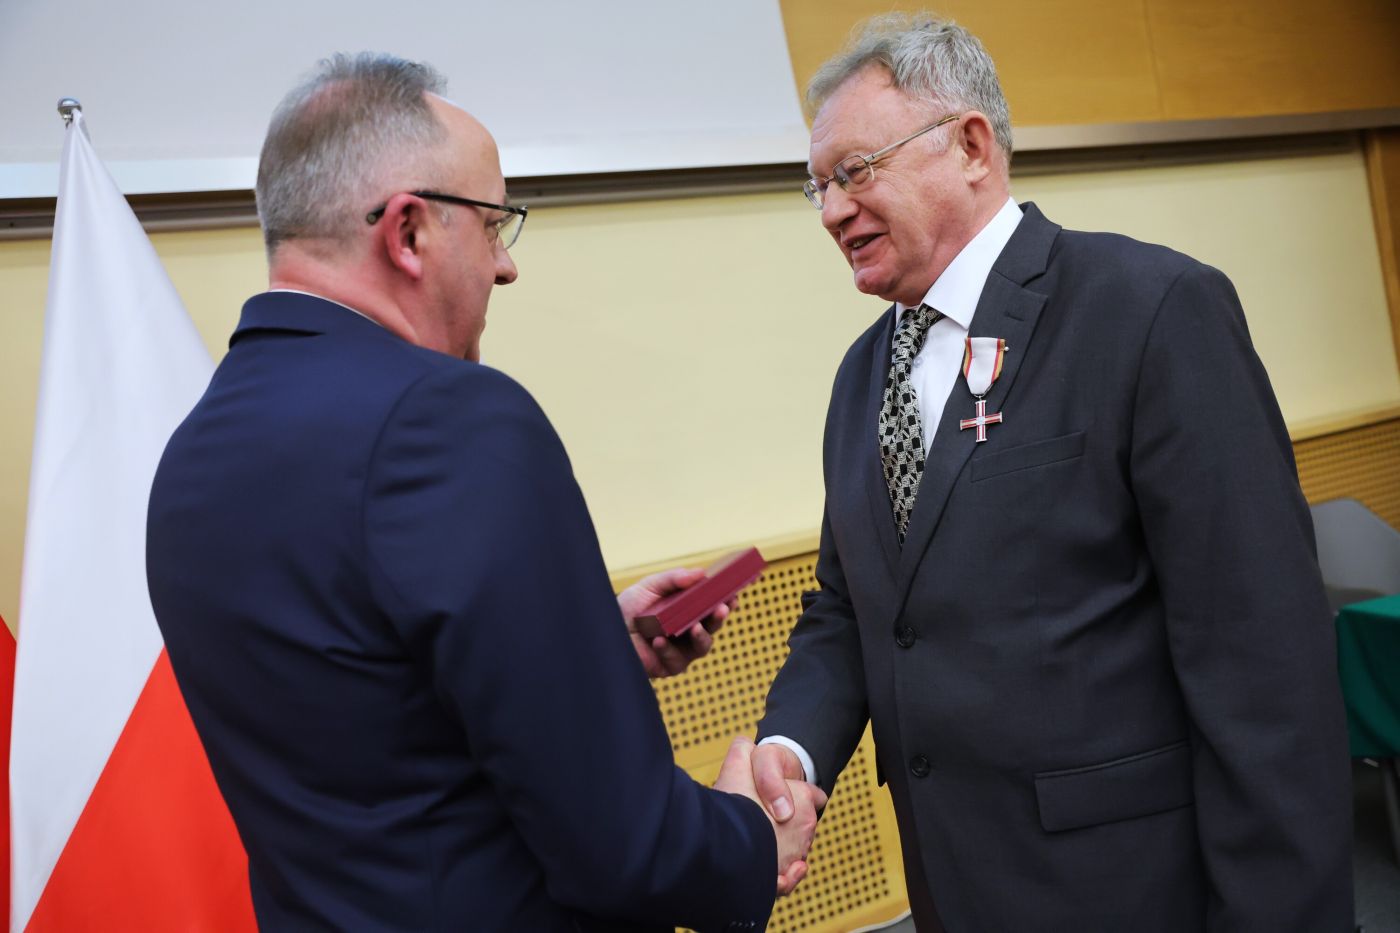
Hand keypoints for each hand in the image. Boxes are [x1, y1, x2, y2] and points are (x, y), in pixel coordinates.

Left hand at [617, 567, 733, 678]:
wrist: (606, 629)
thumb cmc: (630, 607)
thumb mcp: (650, 586)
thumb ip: (673, 579)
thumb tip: (700, 573)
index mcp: (689, 611)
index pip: (713, 607)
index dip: (726, 602)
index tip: (733, 595)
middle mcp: (689, 631)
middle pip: (713, 627)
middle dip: (719, 618)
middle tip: (721, 608)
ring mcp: (681, 650)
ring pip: (702, 647)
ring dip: (702, 637)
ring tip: (695, 627)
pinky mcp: (668, 666)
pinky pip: (676, 661)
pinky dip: (668, 650)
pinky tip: (659, 640)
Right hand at [715, 736, 825, 895]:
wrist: (726, 844)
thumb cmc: (735, 800)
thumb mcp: (740, 761)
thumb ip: (744, 750)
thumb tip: (746, 745)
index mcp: (802, 797)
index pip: (813, 795)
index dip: (796, 792)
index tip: (783, 795)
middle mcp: (805, 827)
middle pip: (801, 825)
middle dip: (786, 823)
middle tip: (759, 819)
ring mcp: (796, 854)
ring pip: (793, 852)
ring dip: (781, 848)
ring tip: (757, 841)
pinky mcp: (782, 878)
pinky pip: (788, 879)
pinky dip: (786, 876)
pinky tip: (775, 868)